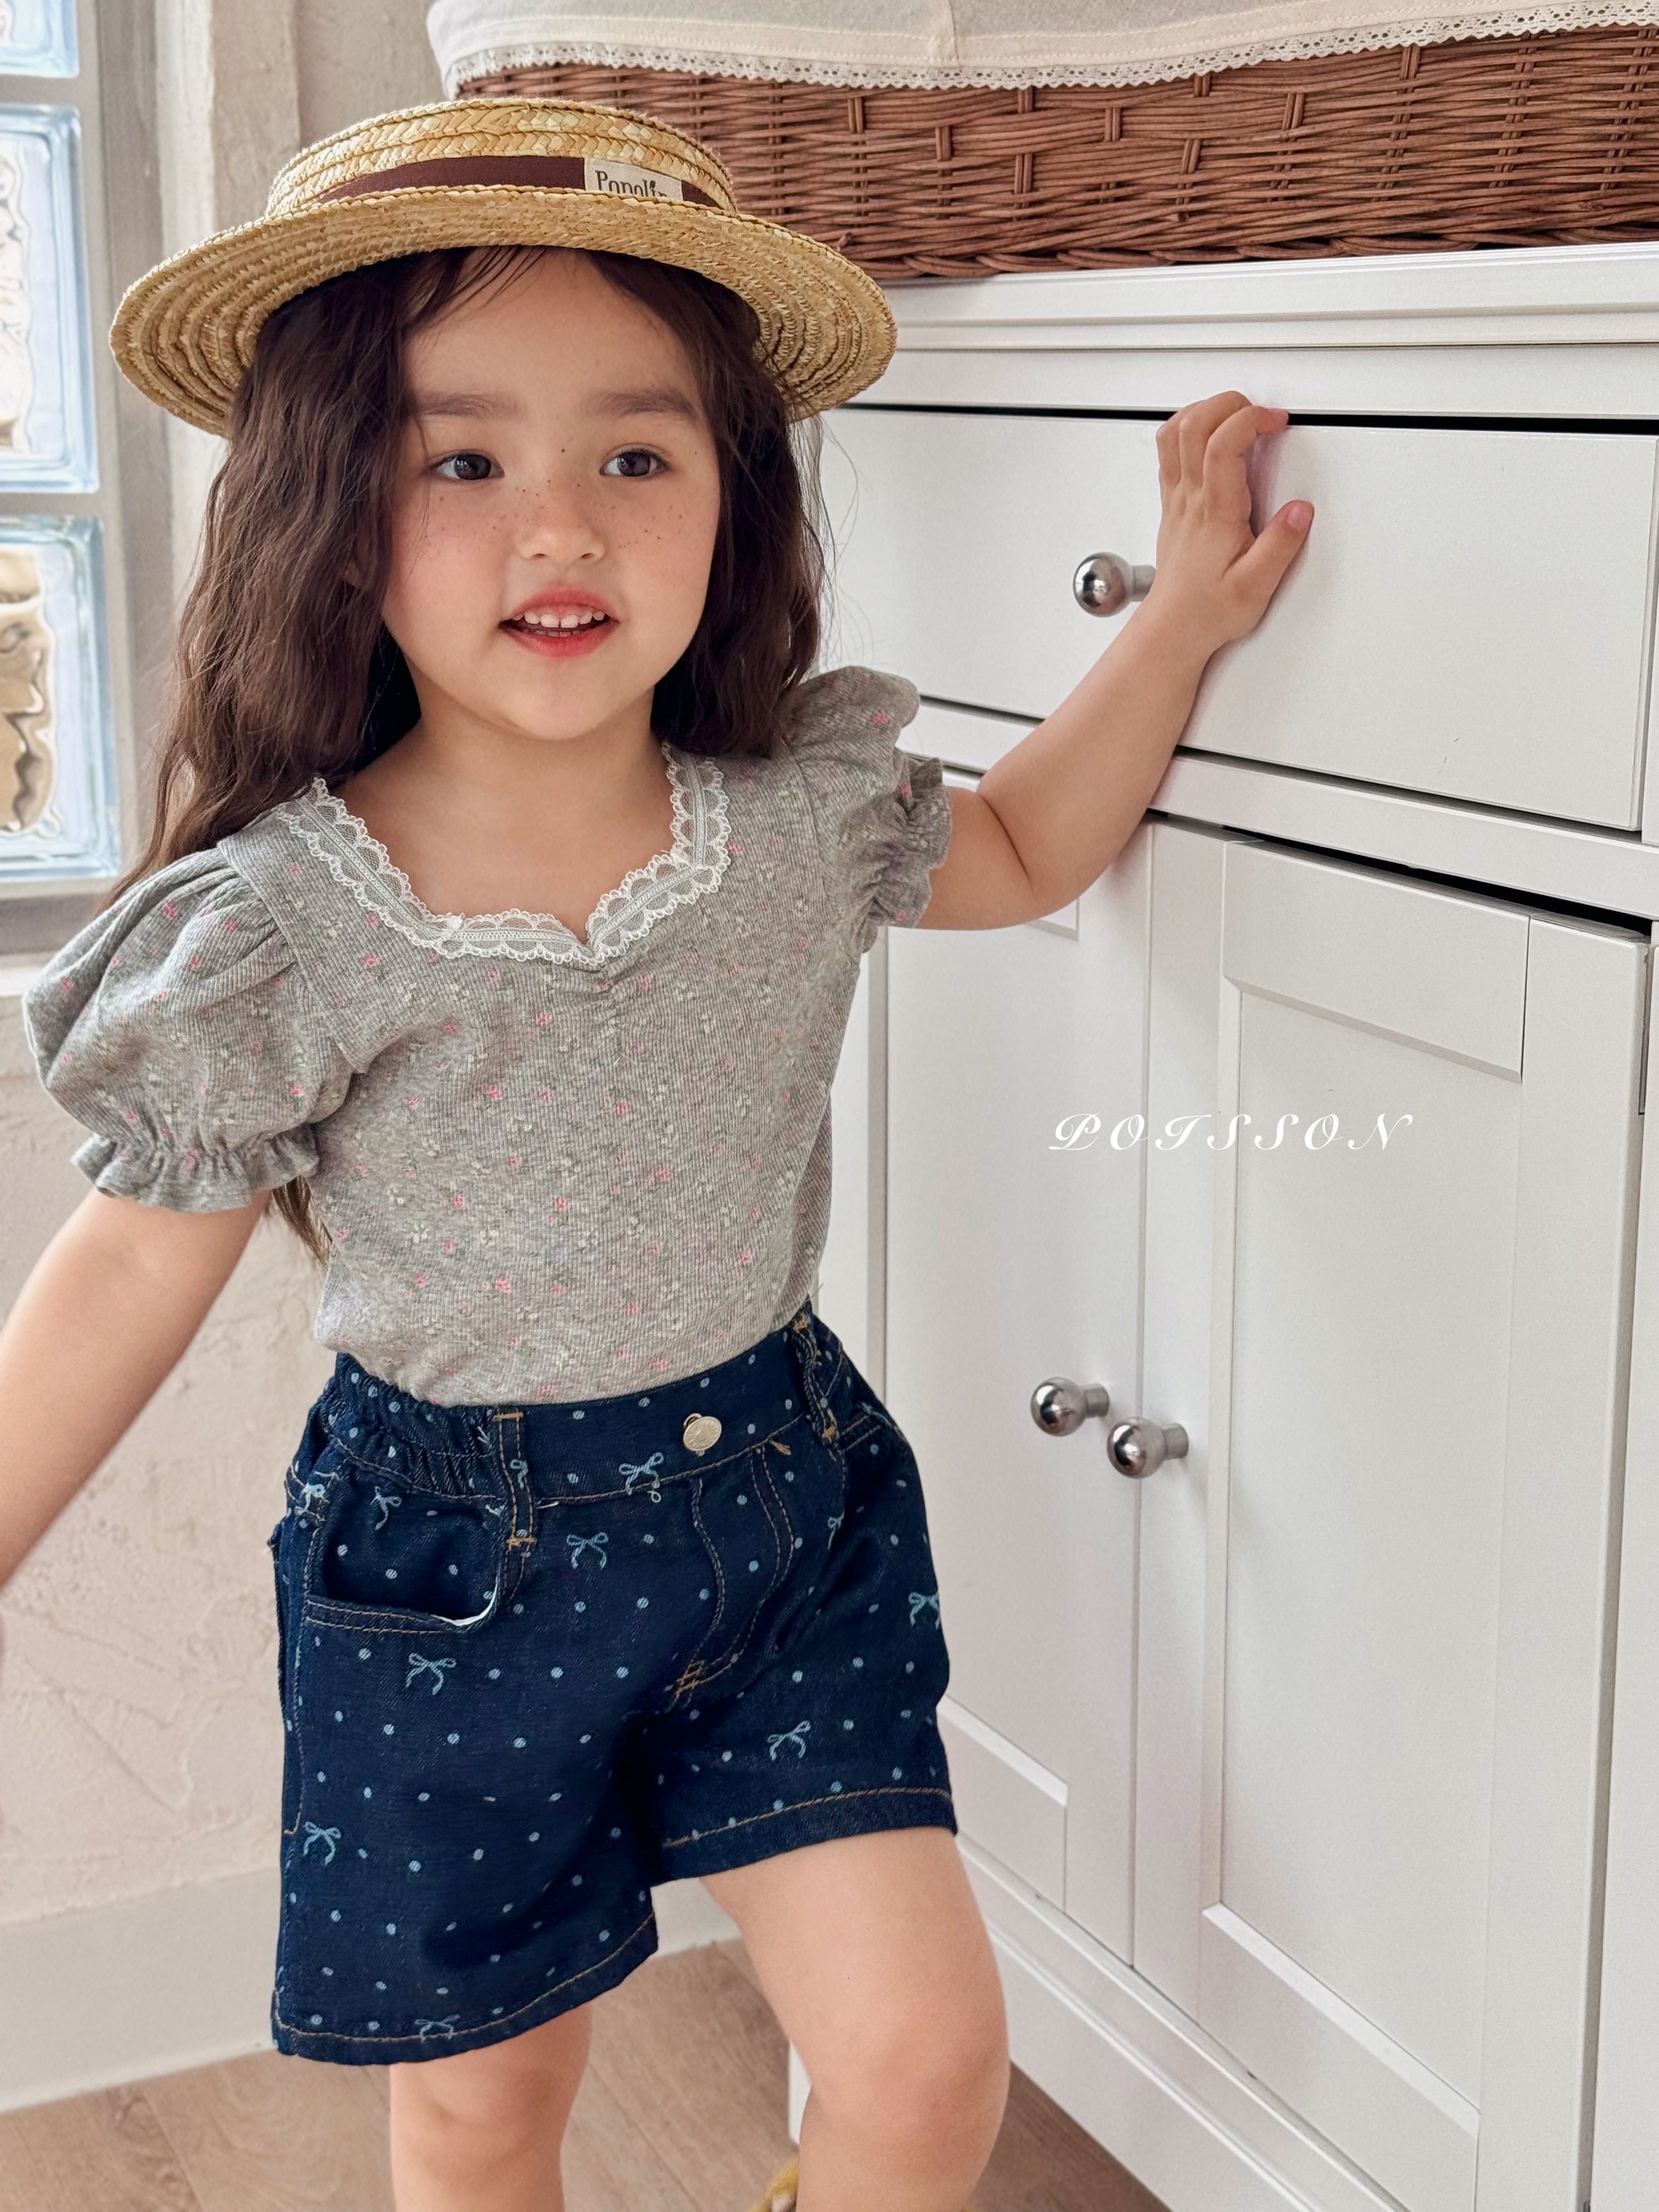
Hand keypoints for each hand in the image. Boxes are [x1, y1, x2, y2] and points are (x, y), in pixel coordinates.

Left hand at [1143, 391, 1311, 654]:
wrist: (1174, 630)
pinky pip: (1168, 453)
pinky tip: (1207, 434)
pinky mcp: (1173, 505)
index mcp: (1214, 513)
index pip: (1223, 444)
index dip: (1251, 419)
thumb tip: (1299, 512)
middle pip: (1193, 425)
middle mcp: (1190, 500)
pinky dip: (1187, 429)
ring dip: (1204, 411)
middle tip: (1259, 413)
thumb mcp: (1255, 588)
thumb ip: (1279, 547)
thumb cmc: (1208, 611)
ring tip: (1236, 415)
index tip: (1276, 422)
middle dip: (1229, 403)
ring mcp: (1177, 500)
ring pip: (1173, 434)